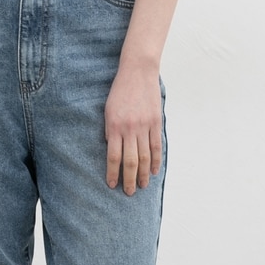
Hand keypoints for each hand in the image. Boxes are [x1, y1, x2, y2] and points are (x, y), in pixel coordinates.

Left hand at [104, 67, 162, 195]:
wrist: (137, 72)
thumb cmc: (120, 90)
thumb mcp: (108, 109)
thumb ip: (110, 129)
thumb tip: (111, 147)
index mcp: (114, 126)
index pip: (113, 156)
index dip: (113, 173)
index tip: (112, 185)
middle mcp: (130, 129)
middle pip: (130, 161)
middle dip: (129, 180)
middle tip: (129, 193)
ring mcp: (144, 126)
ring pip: (145, 157)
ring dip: (143, 175)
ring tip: (142, 186)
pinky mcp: (155, 123)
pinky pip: (156, 147)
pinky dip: (156, 162)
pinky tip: (153, 172)